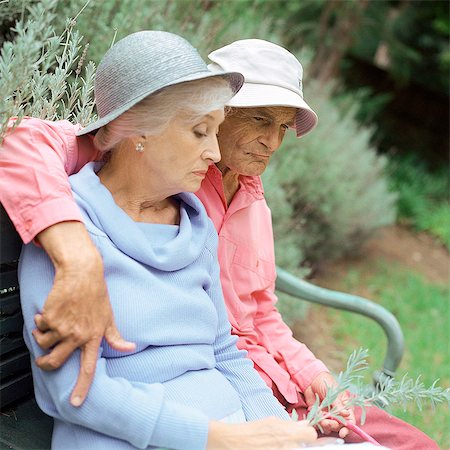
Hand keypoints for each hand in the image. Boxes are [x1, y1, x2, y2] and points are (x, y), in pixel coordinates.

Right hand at [34, 222, 135, 405]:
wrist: (82, 273)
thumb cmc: (96, 294)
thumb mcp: (109, 316)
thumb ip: (115, 336)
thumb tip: (130, 348)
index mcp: (94, 337)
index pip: (89, 367)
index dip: (82, 387)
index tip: (75, 402)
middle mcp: (78, 335)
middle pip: (55, 362)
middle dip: (45, 363)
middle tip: (44, 359)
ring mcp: (63, 327)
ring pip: (43, 345)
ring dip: (42, 336)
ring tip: (51, 324)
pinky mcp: (50, 318)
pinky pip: (39, 327)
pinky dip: (41, 320)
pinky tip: (50, 311)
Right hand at [207, 417, 316, 448]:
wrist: (230, 442)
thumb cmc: (249, 431)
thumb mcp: (269, 422)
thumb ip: (288, 425)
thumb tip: (304, 426)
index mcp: (285, 432)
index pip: (311, 435)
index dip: (309, 436)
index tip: (304, 438)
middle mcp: (285, 445)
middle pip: (304, 448)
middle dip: (298, 445)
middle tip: (289, 443)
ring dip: (290, 448)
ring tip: (277, 446)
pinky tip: (271, 449)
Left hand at [303, 372, 354, 437]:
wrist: (312, 379)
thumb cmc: (327, 382)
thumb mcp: (334, 392)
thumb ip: (339, 404)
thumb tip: (347, 415)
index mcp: (345, 407)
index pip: (350, 421)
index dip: (347, 428)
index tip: (342, 433)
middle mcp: (337, 413)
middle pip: (338, 425)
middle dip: (332, 425)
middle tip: (325, 422)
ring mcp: (328, 415)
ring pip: (328, 427)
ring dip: (324, 425)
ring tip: (319, 418)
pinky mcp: (318, 415)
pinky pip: (318, 423)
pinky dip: (316, 422)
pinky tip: (314, 417)